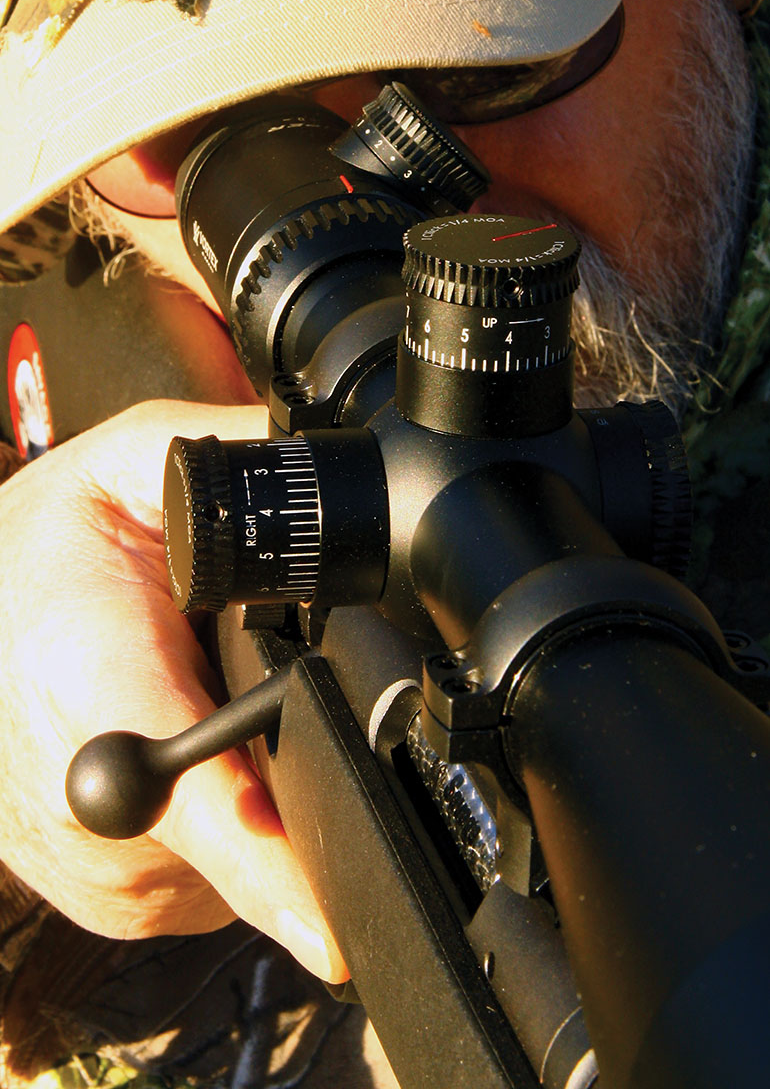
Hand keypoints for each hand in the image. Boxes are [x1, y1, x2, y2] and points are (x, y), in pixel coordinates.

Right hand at [0, 400, 345, 981]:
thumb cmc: (37, 552)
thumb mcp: (131, 466)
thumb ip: (236, 454)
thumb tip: (340, 457)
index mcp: (98, 689)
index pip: (191, 800)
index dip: (262, 860)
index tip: (327, 925)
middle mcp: (93, 809)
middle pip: (255, 845)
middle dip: (301, 776)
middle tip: (266, 690)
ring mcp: (103, 871)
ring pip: (248, 871)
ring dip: (263, 800)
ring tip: (208, 711)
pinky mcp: (114, 901)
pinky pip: (213, 887)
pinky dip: (228, 832)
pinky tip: (193, 757)